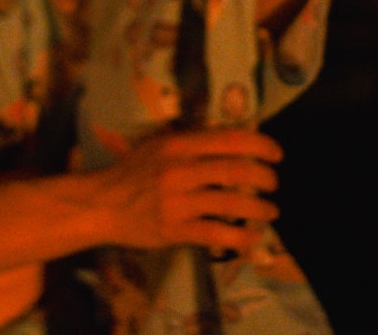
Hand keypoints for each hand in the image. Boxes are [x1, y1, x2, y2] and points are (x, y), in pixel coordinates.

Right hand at [90, 127, 282, 253]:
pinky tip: (252, 238)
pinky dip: (240, 237)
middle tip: (273, 184)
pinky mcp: (174, 229)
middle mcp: (179, 169)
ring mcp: (177, 201)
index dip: (260, 145)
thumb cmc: (132, 173)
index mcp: (178, 144)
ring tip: (270, 211)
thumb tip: (236, 140)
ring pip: (231, 203)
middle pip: (236, 170)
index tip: (277, 154)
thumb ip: (192, 143)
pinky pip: (216, 233)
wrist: (100, 204)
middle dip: (264, 178)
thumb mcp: (158, 145)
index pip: (229, 139)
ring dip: (259, 208)